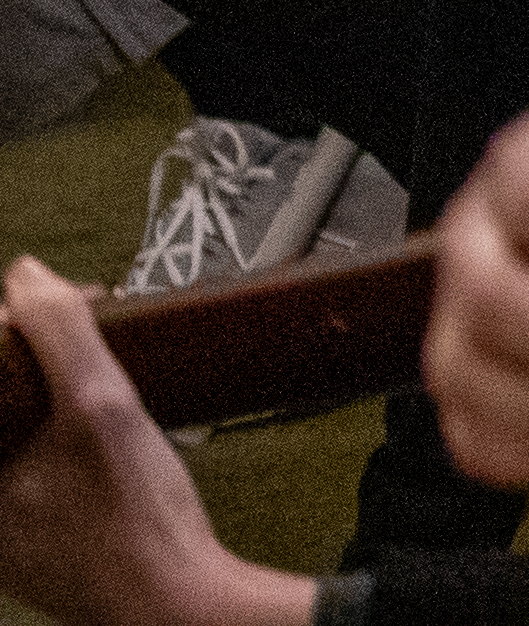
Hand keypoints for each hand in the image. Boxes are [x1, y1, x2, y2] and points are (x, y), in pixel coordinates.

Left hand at [0, 257, 293, 625]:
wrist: (171, 602)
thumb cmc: (137, 521)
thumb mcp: (103, 406)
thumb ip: (60, 334)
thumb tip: (27, 277)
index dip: (16, 329)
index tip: (60, 312)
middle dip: (34, 361)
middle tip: (84, 345)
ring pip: (12, 434)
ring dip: (47, 398)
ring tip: (96, 394)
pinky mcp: (15, 545)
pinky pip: (21, 472)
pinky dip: (49, 442)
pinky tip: (94, 442)